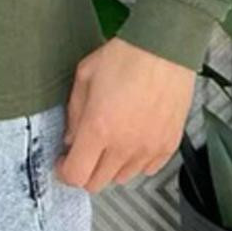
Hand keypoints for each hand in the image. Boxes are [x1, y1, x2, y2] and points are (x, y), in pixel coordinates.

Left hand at [54, 36, 195, 192]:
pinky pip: (147, 169)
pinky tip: (132, 140)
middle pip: (97, 183)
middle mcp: (124, 145)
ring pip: (122, 178)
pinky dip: (136, 162)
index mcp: (98, 128)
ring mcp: (148, 149)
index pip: (76, 175)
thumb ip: (74, 112)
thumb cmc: (126, 56)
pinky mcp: (168, 146)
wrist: (164, 48)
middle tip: (83, 151)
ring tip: (109, 141)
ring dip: (110, 166)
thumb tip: (71, 138)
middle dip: (84, 170)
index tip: (63, 162)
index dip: (64, 172)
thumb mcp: (85, 76)